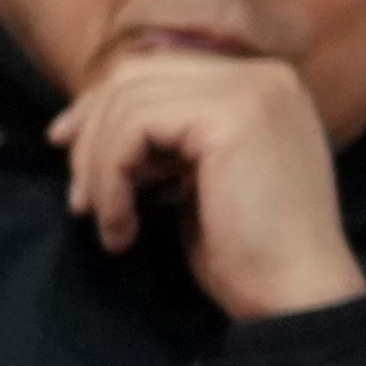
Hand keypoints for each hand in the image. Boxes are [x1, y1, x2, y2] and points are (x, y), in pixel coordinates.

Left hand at [55, 51, 365, 319]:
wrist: (298, 297)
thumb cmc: (251, 255)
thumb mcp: (205, 179)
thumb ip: (173, 140)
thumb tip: (100, 120)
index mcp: (263, 86)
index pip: (160, 68)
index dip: (102, 107)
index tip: (67, 150)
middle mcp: (263, 76)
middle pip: (138, 73)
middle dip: (89, 129)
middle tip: (77, 195)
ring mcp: (251, 91)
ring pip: (129, 99)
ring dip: (97, 164)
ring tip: (105, 218)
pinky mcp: (230, 118)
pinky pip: (134, 128)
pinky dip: (110, 178)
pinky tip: (122, 227)